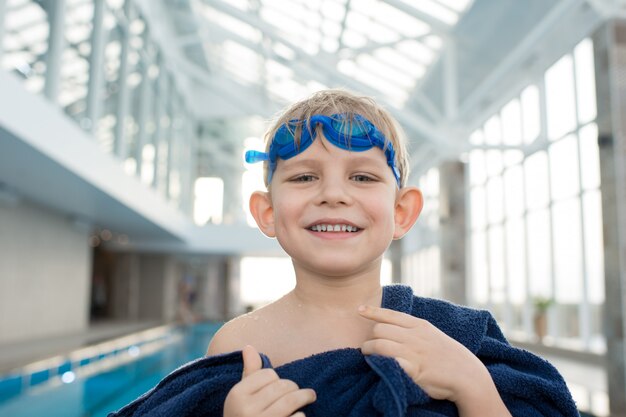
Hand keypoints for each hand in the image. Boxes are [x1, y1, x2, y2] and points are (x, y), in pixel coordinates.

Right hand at [223, 345, 316, 416]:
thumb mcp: (241, 399)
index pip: (268, 375)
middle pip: (282, 385)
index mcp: (237, 395)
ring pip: (292, 400)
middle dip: (294, 388)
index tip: (278, 388)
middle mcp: (246, 410)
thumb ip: (249, 374)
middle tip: (301, 393)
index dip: (276, 380)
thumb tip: (249, 347)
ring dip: (305, 397)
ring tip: (310, 397)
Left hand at [358, 305, 490, 403]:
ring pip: (379, 344)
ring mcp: (413, 352)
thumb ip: (412, 330)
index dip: (372, 312)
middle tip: (369, 347)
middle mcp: (414, 336)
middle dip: (370, 338)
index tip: (359, 310)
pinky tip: (379, 366)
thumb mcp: (431, 334)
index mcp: (419, 325)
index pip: (390, 314)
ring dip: (368, 351)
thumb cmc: (447, 355)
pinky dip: (380, 363)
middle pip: (379, 329)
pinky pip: (389, 362)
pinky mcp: (413, 369)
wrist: (467, 375)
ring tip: (368, 356)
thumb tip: (392, 329)